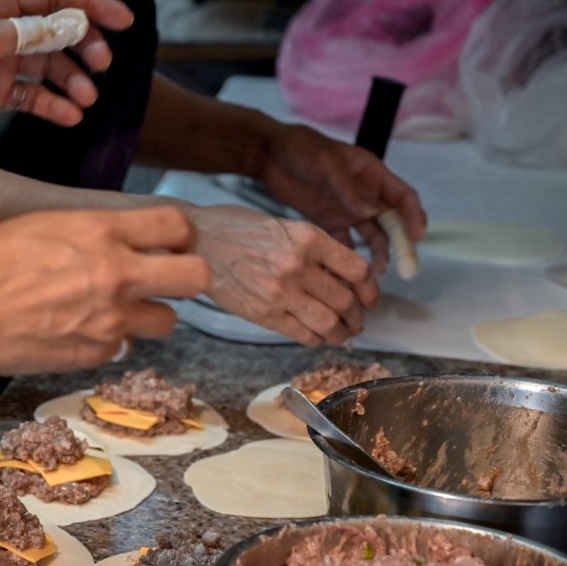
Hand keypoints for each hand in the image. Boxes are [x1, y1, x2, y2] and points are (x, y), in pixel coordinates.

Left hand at [0, 0, 134, 144]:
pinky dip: (53, 105)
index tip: (122, 20)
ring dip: (71, 80)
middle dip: (84, 46)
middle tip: (102, 65)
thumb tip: (68, 27)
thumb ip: (28, 33)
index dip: (90, 4)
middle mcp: (0, 29)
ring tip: (86, 99)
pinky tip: (70, 117)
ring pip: (49, 66)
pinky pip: (33, 95)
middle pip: (57, 31)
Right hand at [0, 206, 208, 376]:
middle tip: (165, 279)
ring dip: (149, 315)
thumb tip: (113, 240)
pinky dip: (109, 341)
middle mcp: (117, 275)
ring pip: (168, 321)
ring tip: (118, 311)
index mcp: (101, 232)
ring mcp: (111, 321)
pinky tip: (79, 332)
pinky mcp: (96, 354)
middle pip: (196, 277)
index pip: (176, 226)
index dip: (179, 235)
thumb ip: (89, 233)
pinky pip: (123, 348)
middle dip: (187, 277)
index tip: (170, 243)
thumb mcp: (42, 226)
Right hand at [189, 204, 379, 345]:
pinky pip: (302, 335)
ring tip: (341, 335)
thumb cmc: (235, 229)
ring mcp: (280, 292)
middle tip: (357, 322)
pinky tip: (316, 337)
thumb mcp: (283, 225)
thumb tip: (339, 277)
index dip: (371, 290)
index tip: (370, 299)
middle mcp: (298, 265)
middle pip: (346, 301)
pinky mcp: (263, 313)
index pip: (358, 270)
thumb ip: (312, 248)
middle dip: (357, 317)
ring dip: (341, 334)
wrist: (195, 241)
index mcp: (308, 238)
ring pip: (328, 323)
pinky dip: (316, 340)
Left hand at [253, 122, 426, 274]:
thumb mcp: (326, 165)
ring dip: (377, 253)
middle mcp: (366, 195)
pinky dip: (348, 258)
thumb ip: (347, 189)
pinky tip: (348, 273)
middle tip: (406, 267)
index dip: (414, 216)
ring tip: (374, 273)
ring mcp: (348, 210)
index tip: (417, 237)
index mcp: (373, 175)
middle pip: (393, 222)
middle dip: (401, 243)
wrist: (269, 155)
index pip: (404, 197)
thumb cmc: (301, 150)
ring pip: (372, 236)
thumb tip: (370, 212)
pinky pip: (344, 243)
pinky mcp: (329, 222)